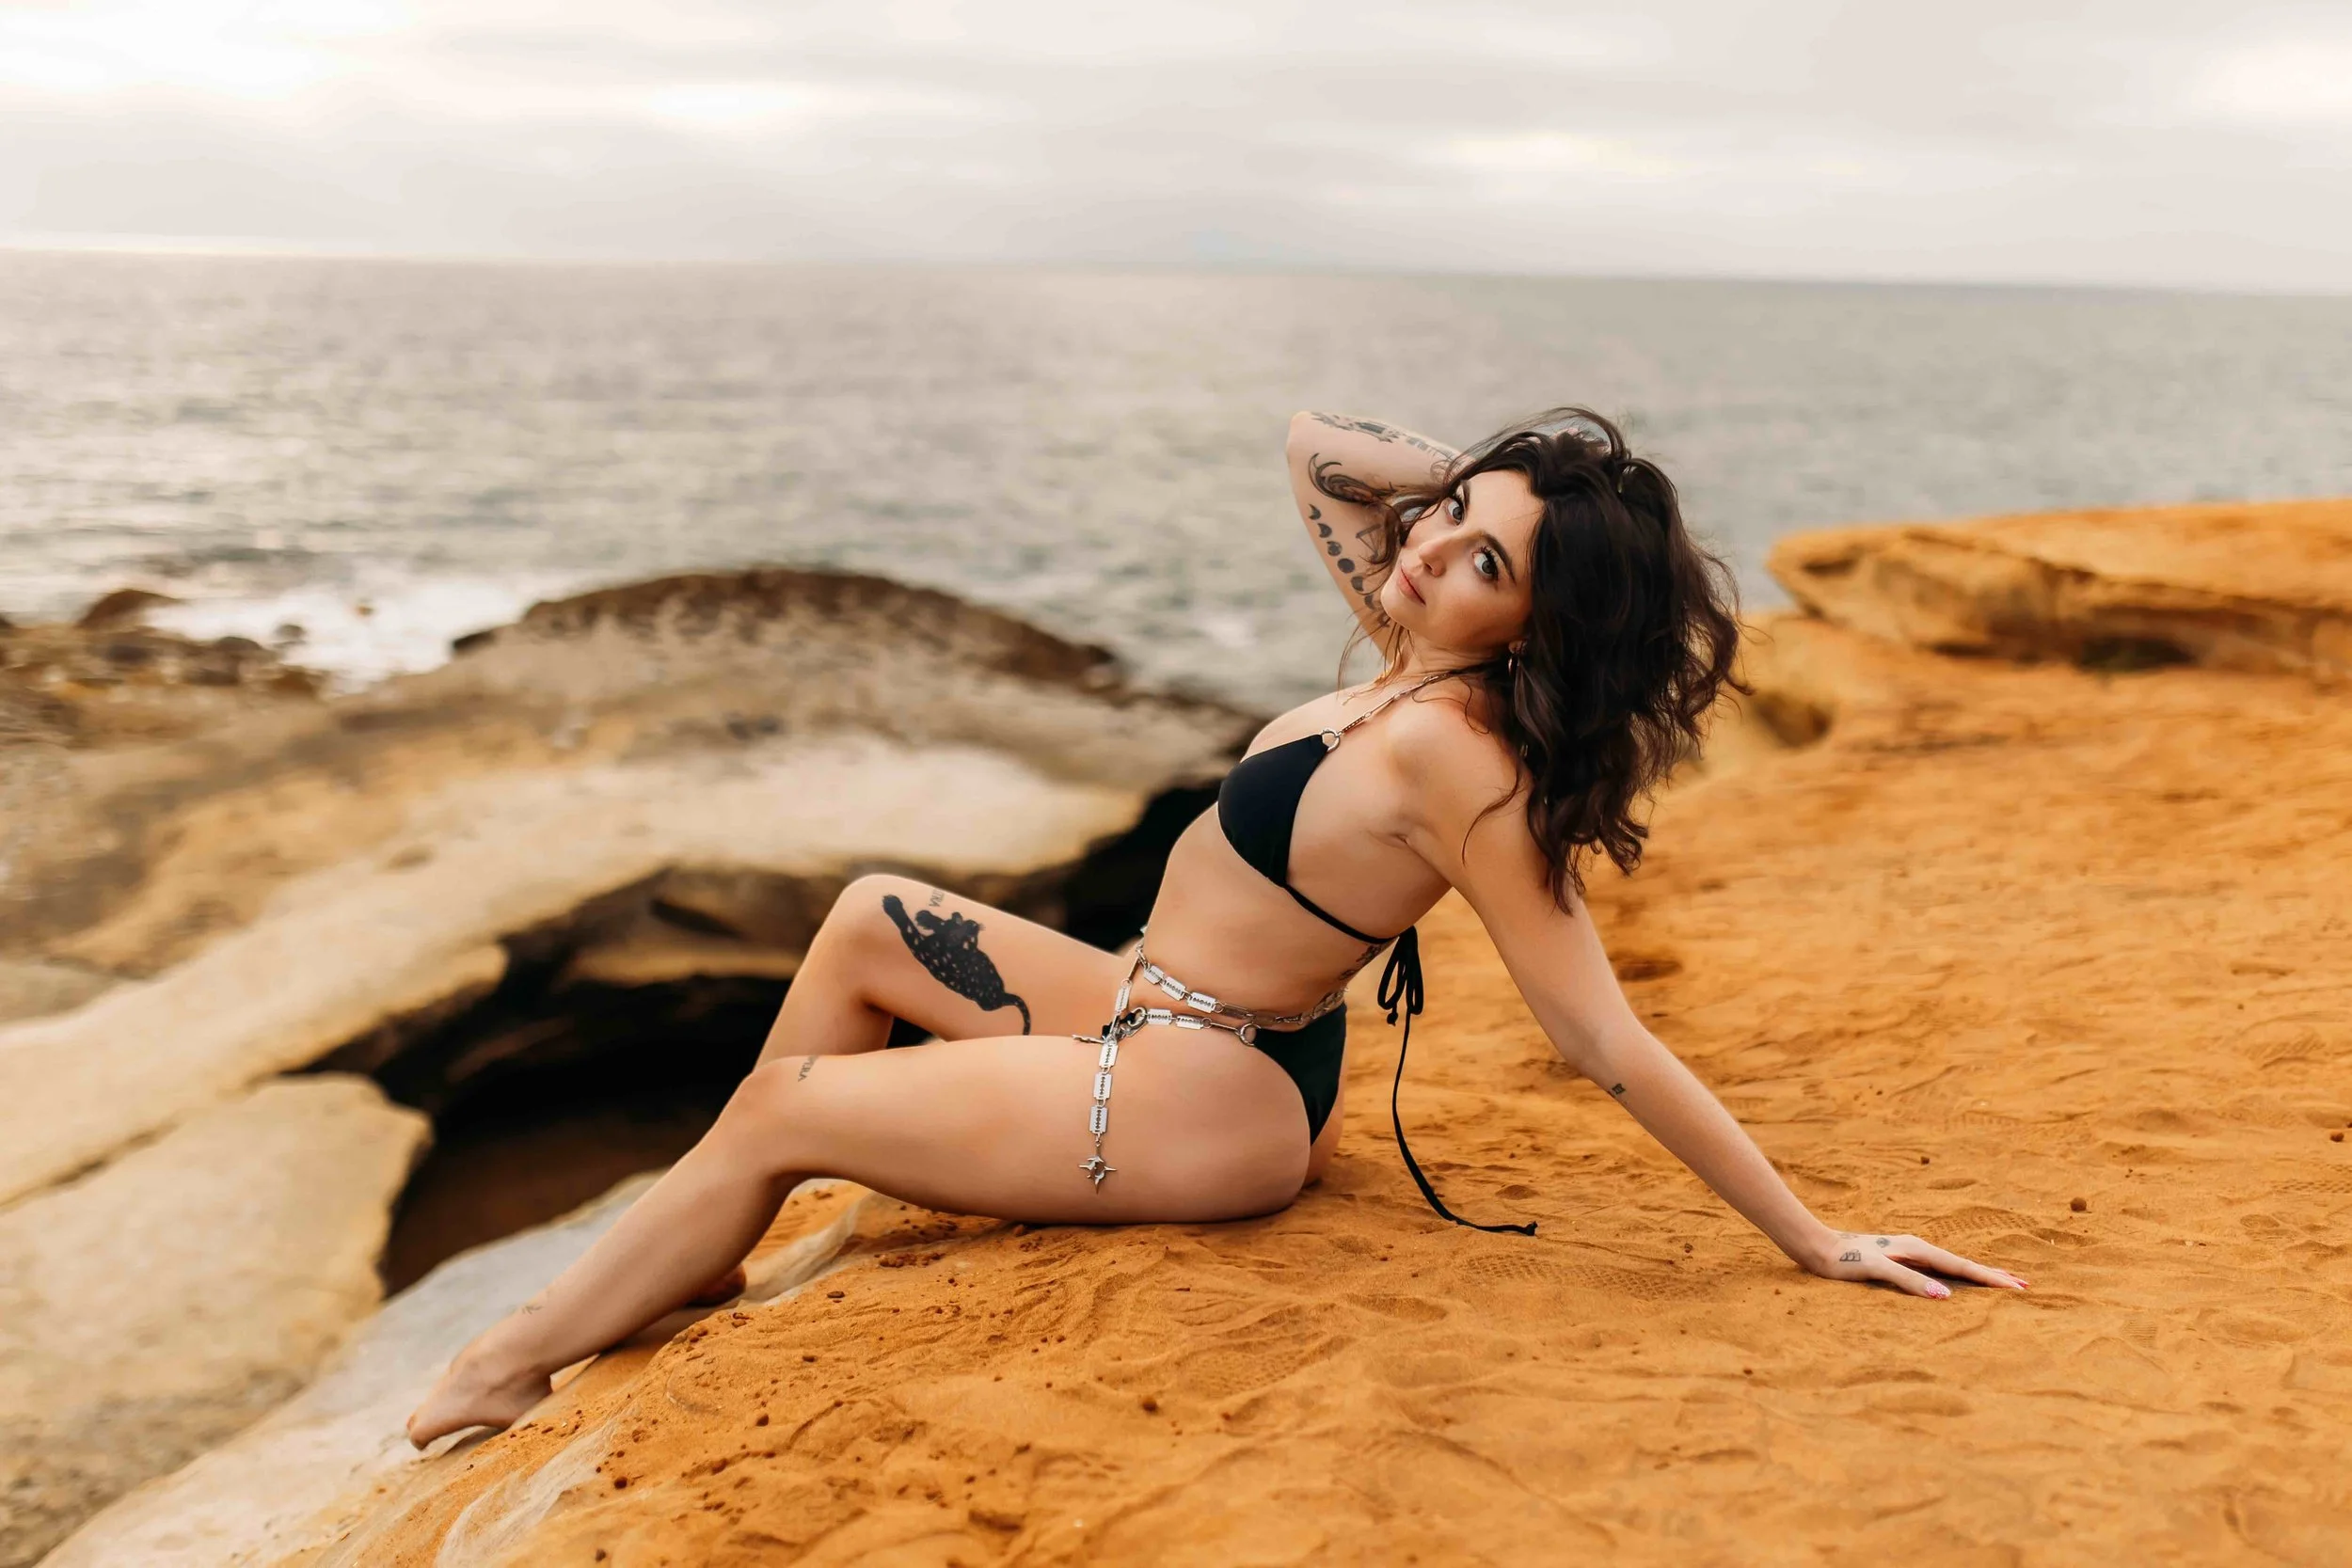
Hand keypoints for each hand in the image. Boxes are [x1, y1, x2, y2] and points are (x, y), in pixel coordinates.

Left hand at [1808, 1230, 2027, 1297]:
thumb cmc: (1844, 1260)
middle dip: (1993, 1274)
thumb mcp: (1876, 1271)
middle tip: (2025, 1285)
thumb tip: (1946, 1297)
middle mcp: (1917, 1248)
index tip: (2017, 1288)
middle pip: (1963, 1263)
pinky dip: (1957, 1275)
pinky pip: (1938, 1269)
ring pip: (1953, 1266)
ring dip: (1978, 1274)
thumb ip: (1909, 1282)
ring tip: (2000, 1281)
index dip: (1990, 1279)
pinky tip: (1959, 1281)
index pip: (1962, 1267)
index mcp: (1917, 1250)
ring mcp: (1909, 1253)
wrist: (1817, 1247)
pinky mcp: (1900, 1260)